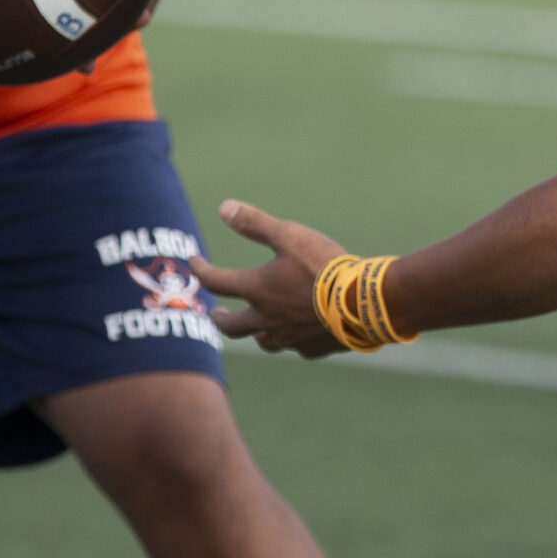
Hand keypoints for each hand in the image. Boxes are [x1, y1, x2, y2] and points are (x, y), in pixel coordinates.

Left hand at [193, 198, 348, 356]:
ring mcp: (289, 338)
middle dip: (219, 318)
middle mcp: (267, 319)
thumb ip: (255, 223)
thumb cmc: (324, 266)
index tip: (194, 262)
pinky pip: (295, 346)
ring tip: (255, 326)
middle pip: (231, 326)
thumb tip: (223, 208)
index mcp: (258, 289)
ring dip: (254, 332)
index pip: (216, 281)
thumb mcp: (289, 235)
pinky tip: (297, 332)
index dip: (200, 270)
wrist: (363, 303)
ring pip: (262, 340)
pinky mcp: (311, 348)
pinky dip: (291, 338)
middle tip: (215, 312)